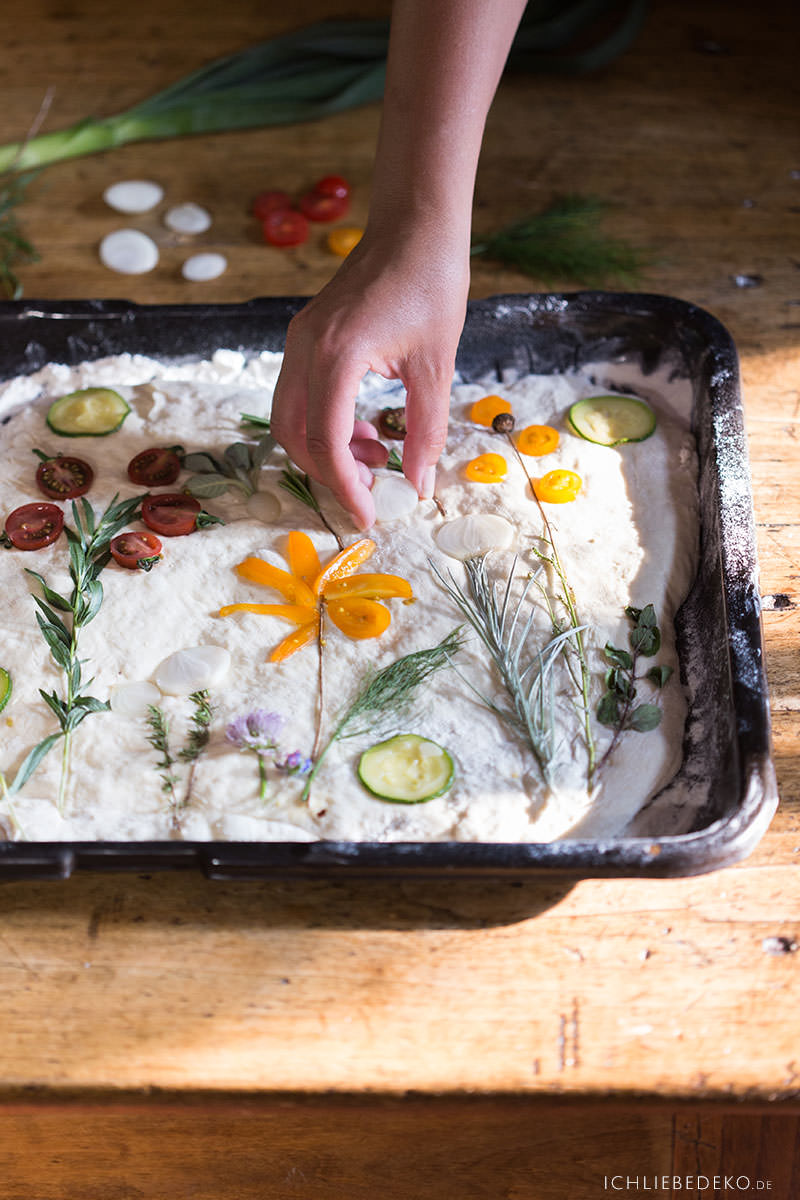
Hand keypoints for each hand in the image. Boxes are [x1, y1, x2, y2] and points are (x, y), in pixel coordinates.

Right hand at [270, 223, 469, 528]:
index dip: (344, 487)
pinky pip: (301, 395)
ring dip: (328, 449)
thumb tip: (420, 485)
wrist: (414, 225)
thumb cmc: (432, 284)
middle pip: (295, 435)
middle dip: (329, 473)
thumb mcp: (437, 366)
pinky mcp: (305, 336)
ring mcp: (299, 340)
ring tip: (379, 457)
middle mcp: (305, 347)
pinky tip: (368, 429)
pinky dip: (326, 423)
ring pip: (291, 418)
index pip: (325, 440)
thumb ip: (426, 431)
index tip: (369, 517)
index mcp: (336, 354)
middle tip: (372, 492)